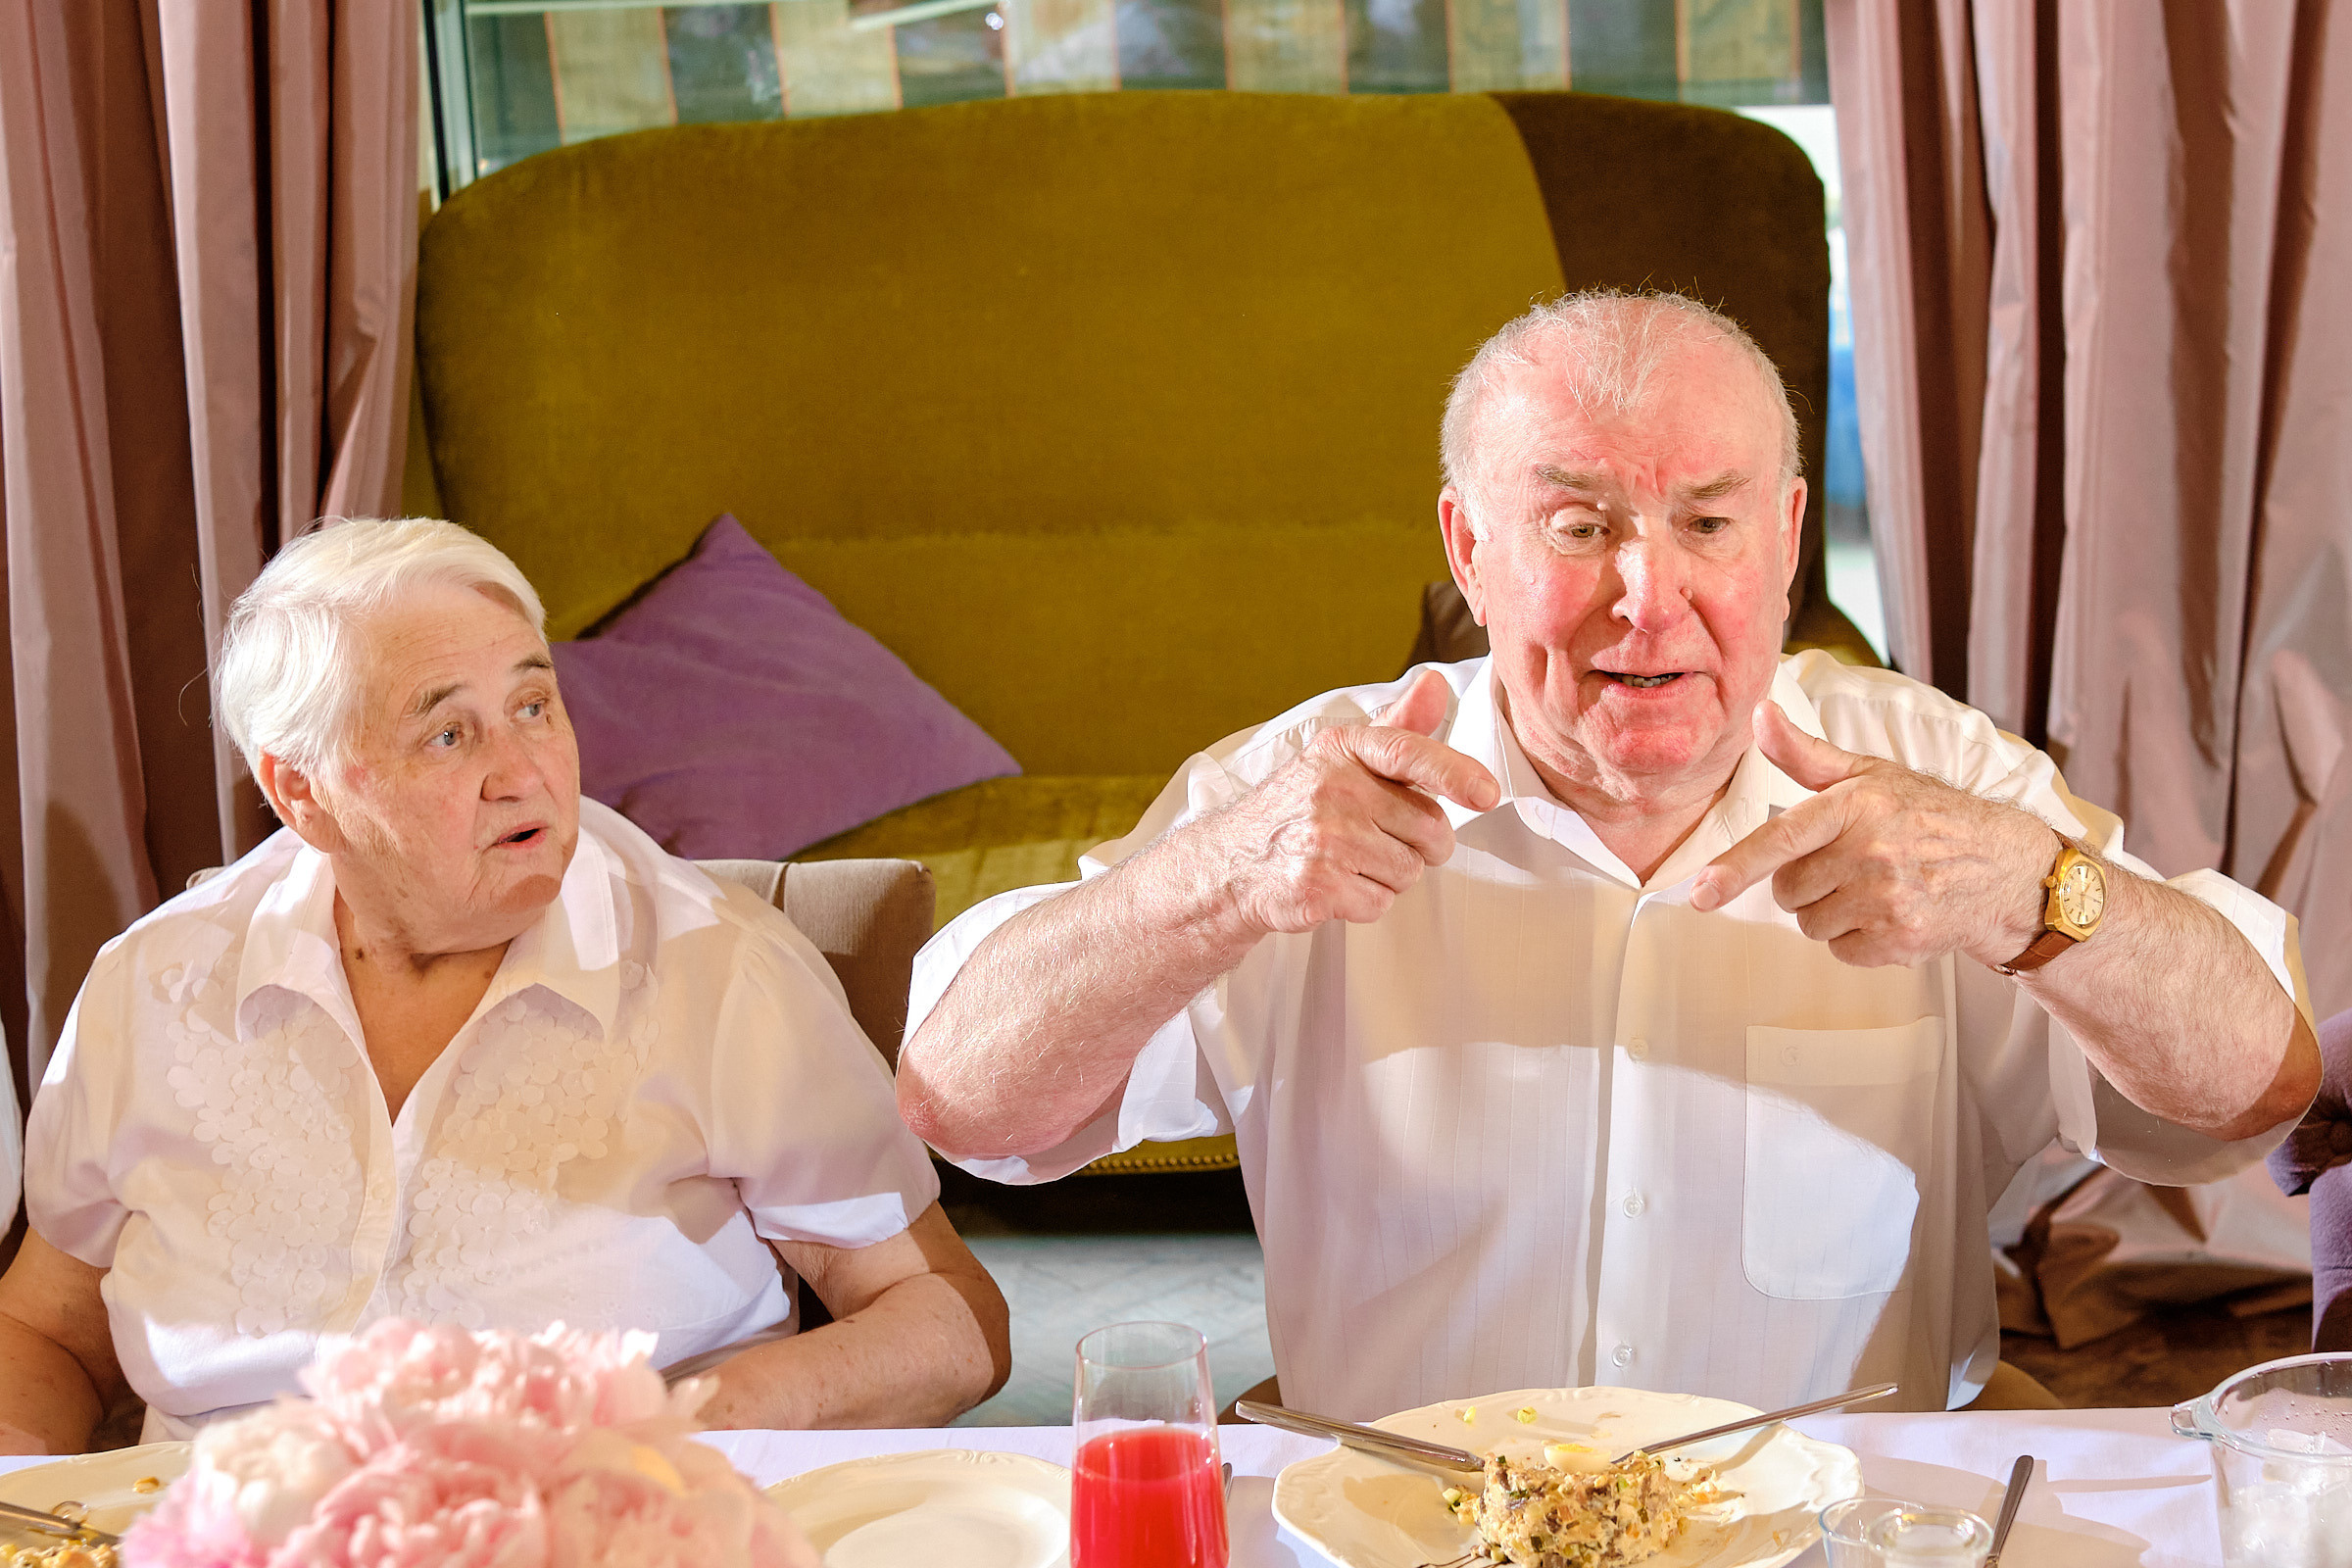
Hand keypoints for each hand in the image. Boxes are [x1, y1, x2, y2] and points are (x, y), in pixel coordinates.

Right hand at [1178, 670, 1500, 938]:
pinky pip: (1380, 903)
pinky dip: (1364, 904)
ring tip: (1347, 863)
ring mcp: (1323, 837)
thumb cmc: (1295, 810)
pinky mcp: (1317, 885)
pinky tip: (1334, 886)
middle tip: (1375, 840)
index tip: (1486, 793)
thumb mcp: (1340, 759)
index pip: (1409, 751)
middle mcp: (1331, 787)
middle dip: (1417, 844)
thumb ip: (1397, 728)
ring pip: (1409, 871)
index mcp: (1341, 749)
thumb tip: (1437, 685)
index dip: (1456, 772)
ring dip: (1388, 876)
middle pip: (1429, 827)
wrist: (1229, 864)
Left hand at [1688, 703, 2056, 967]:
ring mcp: (1886, 900)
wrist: (2004, 869)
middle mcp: (1870, 853)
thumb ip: (1805, 754)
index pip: (1782, 839)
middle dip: (1803, 882)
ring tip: (1870, 889)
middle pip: (1787, 889)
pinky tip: (1888, 914)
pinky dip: (1856, 940)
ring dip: (1828, 912)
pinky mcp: (1900, 940)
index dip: (1736, 867)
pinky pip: (1840, 950)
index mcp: (1855, 807)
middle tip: (1845, 865)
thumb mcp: (1870, 775)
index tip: (1703, 892)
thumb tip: (1759, 715)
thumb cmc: (1929, 817)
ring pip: (1809, 923)